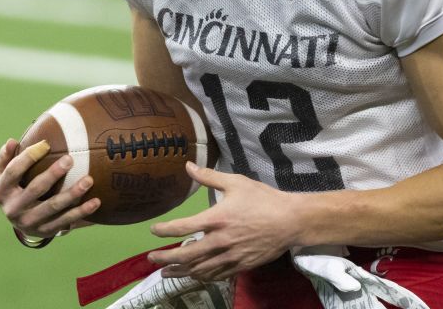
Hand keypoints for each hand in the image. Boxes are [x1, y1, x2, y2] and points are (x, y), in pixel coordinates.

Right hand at [0, 138, 100, 237]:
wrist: (18, 221)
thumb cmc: (12, 186)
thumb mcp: (1, 173)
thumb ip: (5, 156)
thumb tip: (11, 142)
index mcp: (1, 191)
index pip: (13, 171)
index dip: (28, 157)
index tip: (46, 144)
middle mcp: (13, 208)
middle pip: (35, 189)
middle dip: (53, 174)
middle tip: (70, 159)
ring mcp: (29, 222)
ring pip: (53, 207)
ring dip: (72, 194)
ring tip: (88, 180)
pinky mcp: (45, 231)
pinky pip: (66, 220)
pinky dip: (81, 211)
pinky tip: (95, 201)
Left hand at [146, 162, 304, 280]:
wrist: (290, 221)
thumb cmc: (263, 199)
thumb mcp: (235, 182)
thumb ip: (208, 177)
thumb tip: (188, 166)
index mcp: (216, 219)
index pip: (182, 227)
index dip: (164, 230)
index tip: (153, 230)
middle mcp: (220, 240)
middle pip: (186, 254)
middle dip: (166, 258)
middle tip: (152, 258)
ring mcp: (231, 256)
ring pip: (199, 269)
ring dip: (180, 271)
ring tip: (165, 272)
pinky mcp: (241, 265)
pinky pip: (216, 275)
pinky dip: (201, 276)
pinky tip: (193, 275)